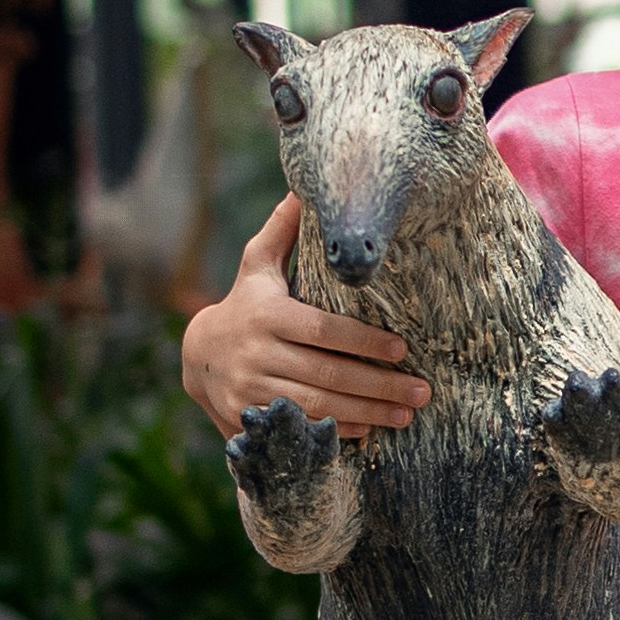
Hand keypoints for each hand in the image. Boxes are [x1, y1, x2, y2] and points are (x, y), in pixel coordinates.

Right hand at [180, 198, 428, 440]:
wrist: (197, 355)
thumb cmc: (245, 304)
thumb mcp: (257, 265)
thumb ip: (283, 231)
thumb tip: (304, 189)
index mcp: (267, 314)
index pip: (322, 330)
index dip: (363, 341)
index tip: (401, 349)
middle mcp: (257, 353)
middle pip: (327, 373)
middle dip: (378, 385)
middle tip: (421, 391)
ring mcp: (250, 389)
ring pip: (318, 404)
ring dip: (367, 411)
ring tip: (407, 413)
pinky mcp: (248, 418)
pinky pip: (301, 426)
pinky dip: (338, 429)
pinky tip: (372, 427)